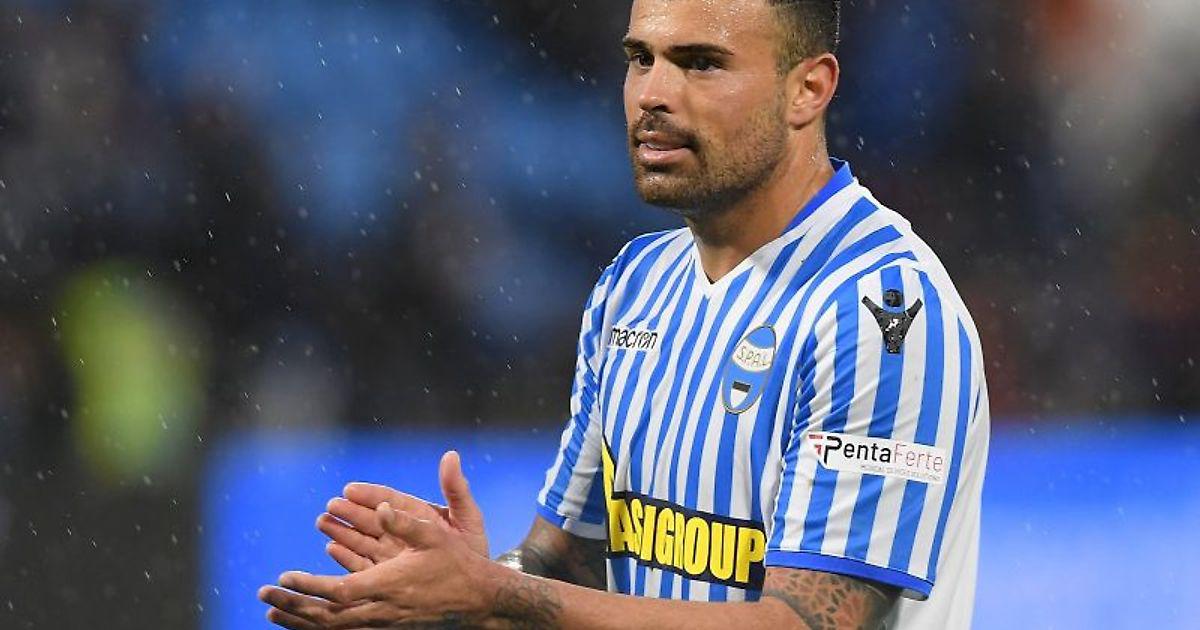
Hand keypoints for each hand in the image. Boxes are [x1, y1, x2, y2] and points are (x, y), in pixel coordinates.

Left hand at [260, 502, 506, 628]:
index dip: (309, 588)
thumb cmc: (457, 563)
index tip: (283, 578)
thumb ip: (405, 521)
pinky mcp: (386, 628)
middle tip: (263, 597)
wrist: (479, 599)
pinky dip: (320, 629)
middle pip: (328, 617)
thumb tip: (381, 507)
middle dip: (293, 607)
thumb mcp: (435, 534)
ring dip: (301, 622)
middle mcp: (382, 610)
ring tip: (273, 614)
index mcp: (389, 585)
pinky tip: (304, 624)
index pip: (339, 592)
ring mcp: (384, 624)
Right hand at [317, 451, 488, 571]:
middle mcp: (402, 533)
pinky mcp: (388, 576)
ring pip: (362, 540)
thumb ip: (456, 489)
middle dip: (350, 512)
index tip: (351, 488)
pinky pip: (364, 565)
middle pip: (371, 520)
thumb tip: (451, 455)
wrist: (477, 588)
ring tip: (323, 522)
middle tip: (331, 505)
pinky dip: (347, 557)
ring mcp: (393, 555)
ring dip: (342, 531)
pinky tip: (332, 548)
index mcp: (418, 515)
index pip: (390, 500)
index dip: (370, 494)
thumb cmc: (473, 550)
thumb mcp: (468, 517)